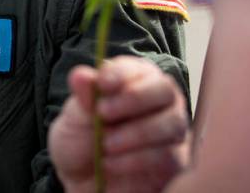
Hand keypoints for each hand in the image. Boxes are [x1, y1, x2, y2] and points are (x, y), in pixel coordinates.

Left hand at [48, 57, 189, 192]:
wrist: (83, 182)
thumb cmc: (81, 141)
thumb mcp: (74, 118)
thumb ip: (83, 97)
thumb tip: (80, 74)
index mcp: (134, 81)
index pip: (139, 68)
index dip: (123, 73)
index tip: (103, 83)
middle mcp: (159, 102)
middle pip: (165, 89)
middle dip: (134, 99)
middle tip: (103, 113)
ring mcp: (171, 132)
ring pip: (172, 123)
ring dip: (135, 133)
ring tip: (105, 144)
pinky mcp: (175, 162)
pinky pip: (168, 156)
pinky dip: (136, 160)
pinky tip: (111, 163)